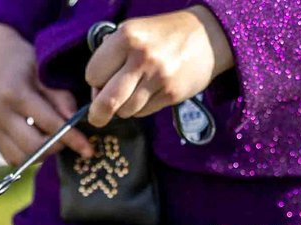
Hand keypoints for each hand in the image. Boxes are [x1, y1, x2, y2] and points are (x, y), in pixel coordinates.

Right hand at [0, 23, 91, 164]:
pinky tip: (39, 141)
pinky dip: (29, 155)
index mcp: (14, 93)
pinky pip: (12, 157)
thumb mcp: (41, 69)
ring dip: (43, 153)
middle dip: (57, 147)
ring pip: (22, 158)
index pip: (49, 124)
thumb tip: (74, 119)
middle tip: (69, 138)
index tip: (88, 149)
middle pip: (34, 147)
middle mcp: (0, 114)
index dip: (71, 138)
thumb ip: (58, 94)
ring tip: (53, 138)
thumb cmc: (20, 60)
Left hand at [84, 7, 235, 126]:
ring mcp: (157, 77)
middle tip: (97, 116)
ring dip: (124, 108)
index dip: (95, 81)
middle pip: (107, 101)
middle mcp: (141, 57)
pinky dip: (141, 108)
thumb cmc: (163, 35)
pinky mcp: (171, 94)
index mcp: (126, 36)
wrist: (206, 36)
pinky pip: (143, 112)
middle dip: (98, 113)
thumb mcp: (134, 31)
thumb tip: (96, 91)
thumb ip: (112, 55)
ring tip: (134, 92)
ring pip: (125, 111)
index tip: (102, 81)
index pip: (93, 74)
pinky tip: (150, 93)